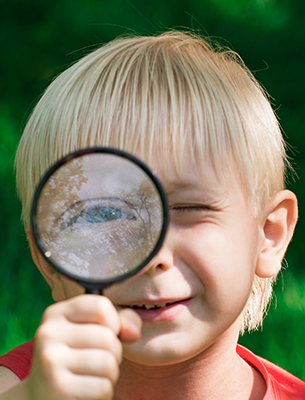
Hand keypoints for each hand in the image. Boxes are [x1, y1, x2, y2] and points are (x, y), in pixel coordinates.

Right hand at [24, 295, 140, 399]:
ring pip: (108, 363)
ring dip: (111, 374)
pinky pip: (103, 387)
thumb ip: (120, 321)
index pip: (101, 306)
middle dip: (115, 353)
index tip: (107, 332)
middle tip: (100, 361)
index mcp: (56, 313)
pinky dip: (104, 392)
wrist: (43, 395)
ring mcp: (50, 361)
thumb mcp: (93, 330)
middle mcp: (48, 333)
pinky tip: (88, 391)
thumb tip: (134, 332)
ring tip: (95, 375)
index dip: (114, 322)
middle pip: (107, 337)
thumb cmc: (78, 356)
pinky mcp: (57, 388)